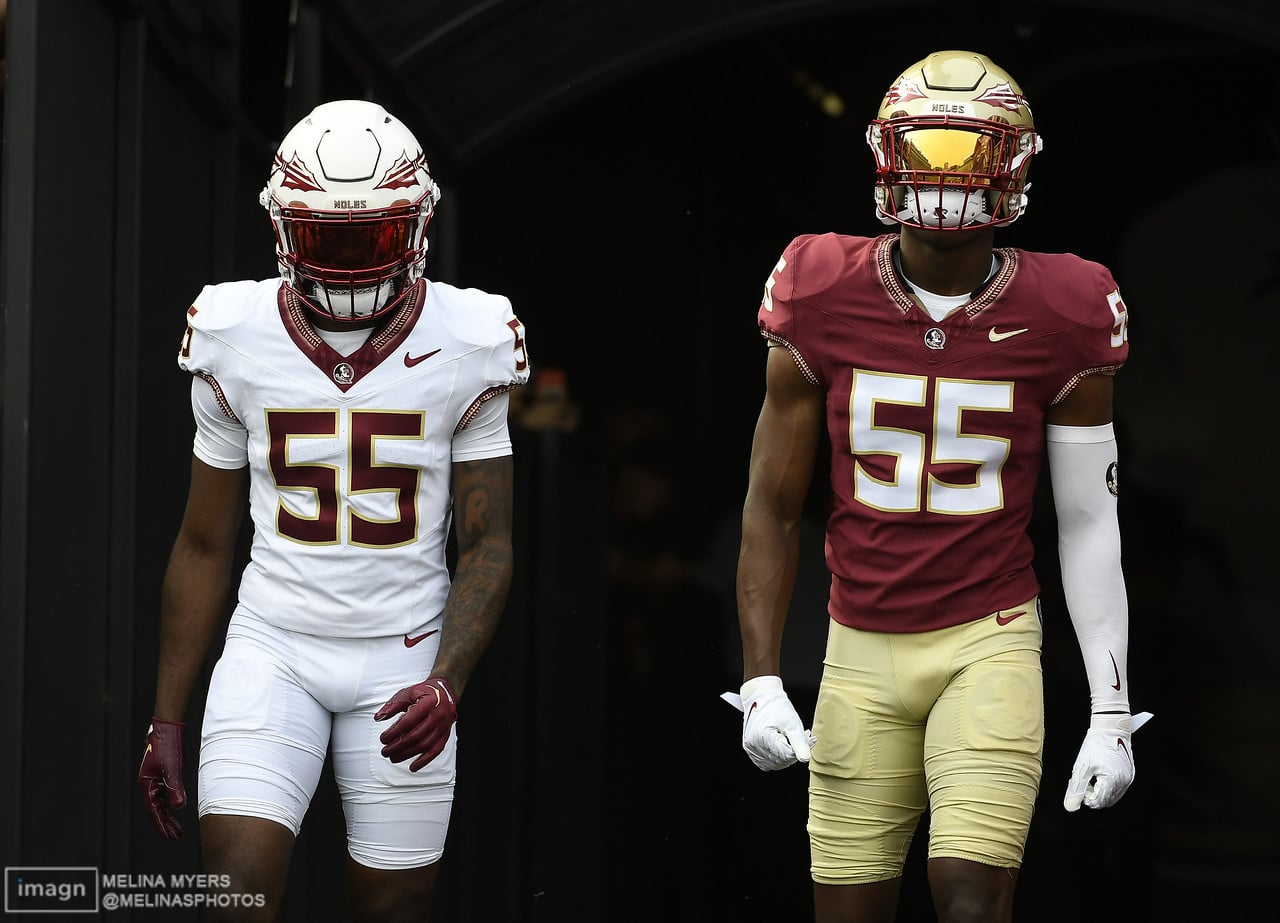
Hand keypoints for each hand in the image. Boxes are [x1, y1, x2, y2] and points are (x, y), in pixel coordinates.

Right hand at [138, 718, 185, 838]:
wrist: (167, 728)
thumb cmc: (166, 745)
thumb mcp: (172, 768)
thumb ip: (175, 788)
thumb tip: (179, 806)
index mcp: (146, 784)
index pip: (154, 810)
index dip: (162, 824)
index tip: (169, 836)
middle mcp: (148, 784)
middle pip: (157, 809)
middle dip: (166, 824)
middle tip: (175, 837)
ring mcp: (154, 780)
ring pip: (161, 803)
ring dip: (169, 816)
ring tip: (177, 828)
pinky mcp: (161, 775)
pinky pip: (164, 795)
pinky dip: (170, 804)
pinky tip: (176, 809)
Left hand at [375, 677, 457, 771]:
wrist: (446, 692)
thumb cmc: (424, 692)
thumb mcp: (407, 693)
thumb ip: (392, 705)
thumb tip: (378, 718)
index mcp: (427, 703)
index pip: (408, 722)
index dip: (394, 732)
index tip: (383, 738)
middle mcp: (438, 715)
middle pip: (415, 736)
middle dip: (397, 746)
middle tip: (385, 751)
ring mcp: (443, 726)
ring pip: (424, 746)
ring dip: (407, 755)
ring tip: (393, 758)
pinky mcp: (445, 735)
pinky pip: (436, 751)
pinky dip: (424, 761)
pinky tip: (413, 767)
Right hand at [739, 675, 814, 770]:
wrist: (761, 697)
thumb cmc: (776, 707)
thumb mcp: (792, 723)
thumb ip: (800, 743)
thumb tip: (805, 759)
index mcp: (764, 737)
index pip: (788, 756)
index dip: (800, 749)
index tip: (807, 739)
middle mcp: (754, 745)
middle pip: (782, 761)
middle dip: (794, 752)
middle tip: (801, 738)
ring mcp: (751, 749)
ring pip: (775, 764)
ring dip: (786, 756)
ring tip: (790, 740)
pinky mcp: (750, 750)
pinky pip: (767, 762)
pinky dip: (777, 757)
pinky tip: (781, 746)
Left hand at [1064, 712, 1149, 810]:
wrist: (1111, 727)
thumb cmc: (1096, 744)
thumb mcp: (1082, 766)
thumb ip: (1076, 788)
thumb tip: (1070, 807)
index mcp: (1112, 782)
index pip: (1098, 802)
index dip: (1085, 796)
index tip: (1080, 783)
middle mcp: (1124, 782)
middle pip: (1106, 800)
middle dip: (1093, 793)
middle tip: (1084, 779)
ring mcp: (1129, 778)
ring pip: (1112, 795)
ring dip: (1100, 790)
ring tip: (1092, 774)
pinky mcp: (1130, 773)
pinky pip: (1118, 787)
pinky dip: (1108, 785)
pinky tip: (1100, 773)